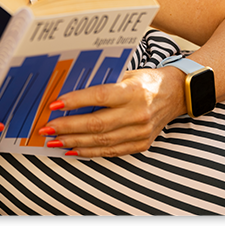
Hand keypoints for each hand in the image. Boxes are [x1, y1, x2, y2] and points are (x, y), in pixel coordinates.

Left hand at [37, 68, 187, 157]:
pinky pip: (111, 151)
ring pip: (101, 141)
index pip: (99, 97)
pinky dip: (90, 152)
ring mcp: (140, 132)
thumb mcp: (127, 73)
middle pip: (96, 124)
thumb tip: (70, 88)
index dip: (75, 102)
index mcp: (134, 91)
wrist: (177, 94)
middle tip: (46, 128)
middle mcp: (137, 113)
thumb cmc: (147, 80)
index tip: (55, 104)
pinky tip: (73, 150)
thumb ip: (104, 82)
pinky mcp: (141, 144)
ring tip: (54, 141)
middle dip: (67, 127)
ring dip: (74, 142)